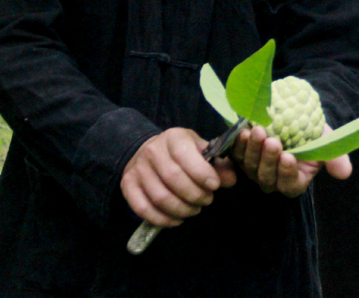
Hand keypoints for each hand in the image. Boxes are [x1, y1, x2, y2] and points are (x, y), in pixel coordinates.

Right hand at [121, 127, 236, 226]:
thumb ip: (218, 164)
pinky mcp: (127, 185)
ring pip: (160, 197)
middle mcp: (152, 150)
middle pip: (173, 179)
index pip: (185, 156)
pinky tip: (177, 220)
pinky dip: (162, 219)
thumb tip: (231, 179)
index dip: (201, 174)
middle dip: (194, 195)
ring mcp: (137, 168)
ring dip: (182, 210)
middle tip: (207, 200)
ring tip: (194, 210)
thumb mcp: (201, 150)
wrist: (148, 150)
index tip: (214, 186)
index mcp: (174, 137)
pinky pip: (143, 208)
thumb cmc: (182, 152)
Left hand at [230, 124, 350, 197]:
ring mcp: (254, 169)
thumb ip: (335, 158)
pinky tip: (242, 130)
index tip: (289, 157)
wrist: (291, 117)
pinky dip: (237, 144)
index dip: (287, 173)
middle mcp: (272, 179)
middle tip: (272, 141)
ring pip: (249, 166)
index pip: (289, 184)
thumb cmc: (311, 133)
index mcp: (294, 181)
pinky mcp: (240, 155)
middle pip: (266, 177)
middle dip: (268, 159)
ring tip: (257, 132)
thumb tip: (345, 173)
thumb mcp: (325, 142)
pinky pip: (235, 153)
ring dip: (252, 149)